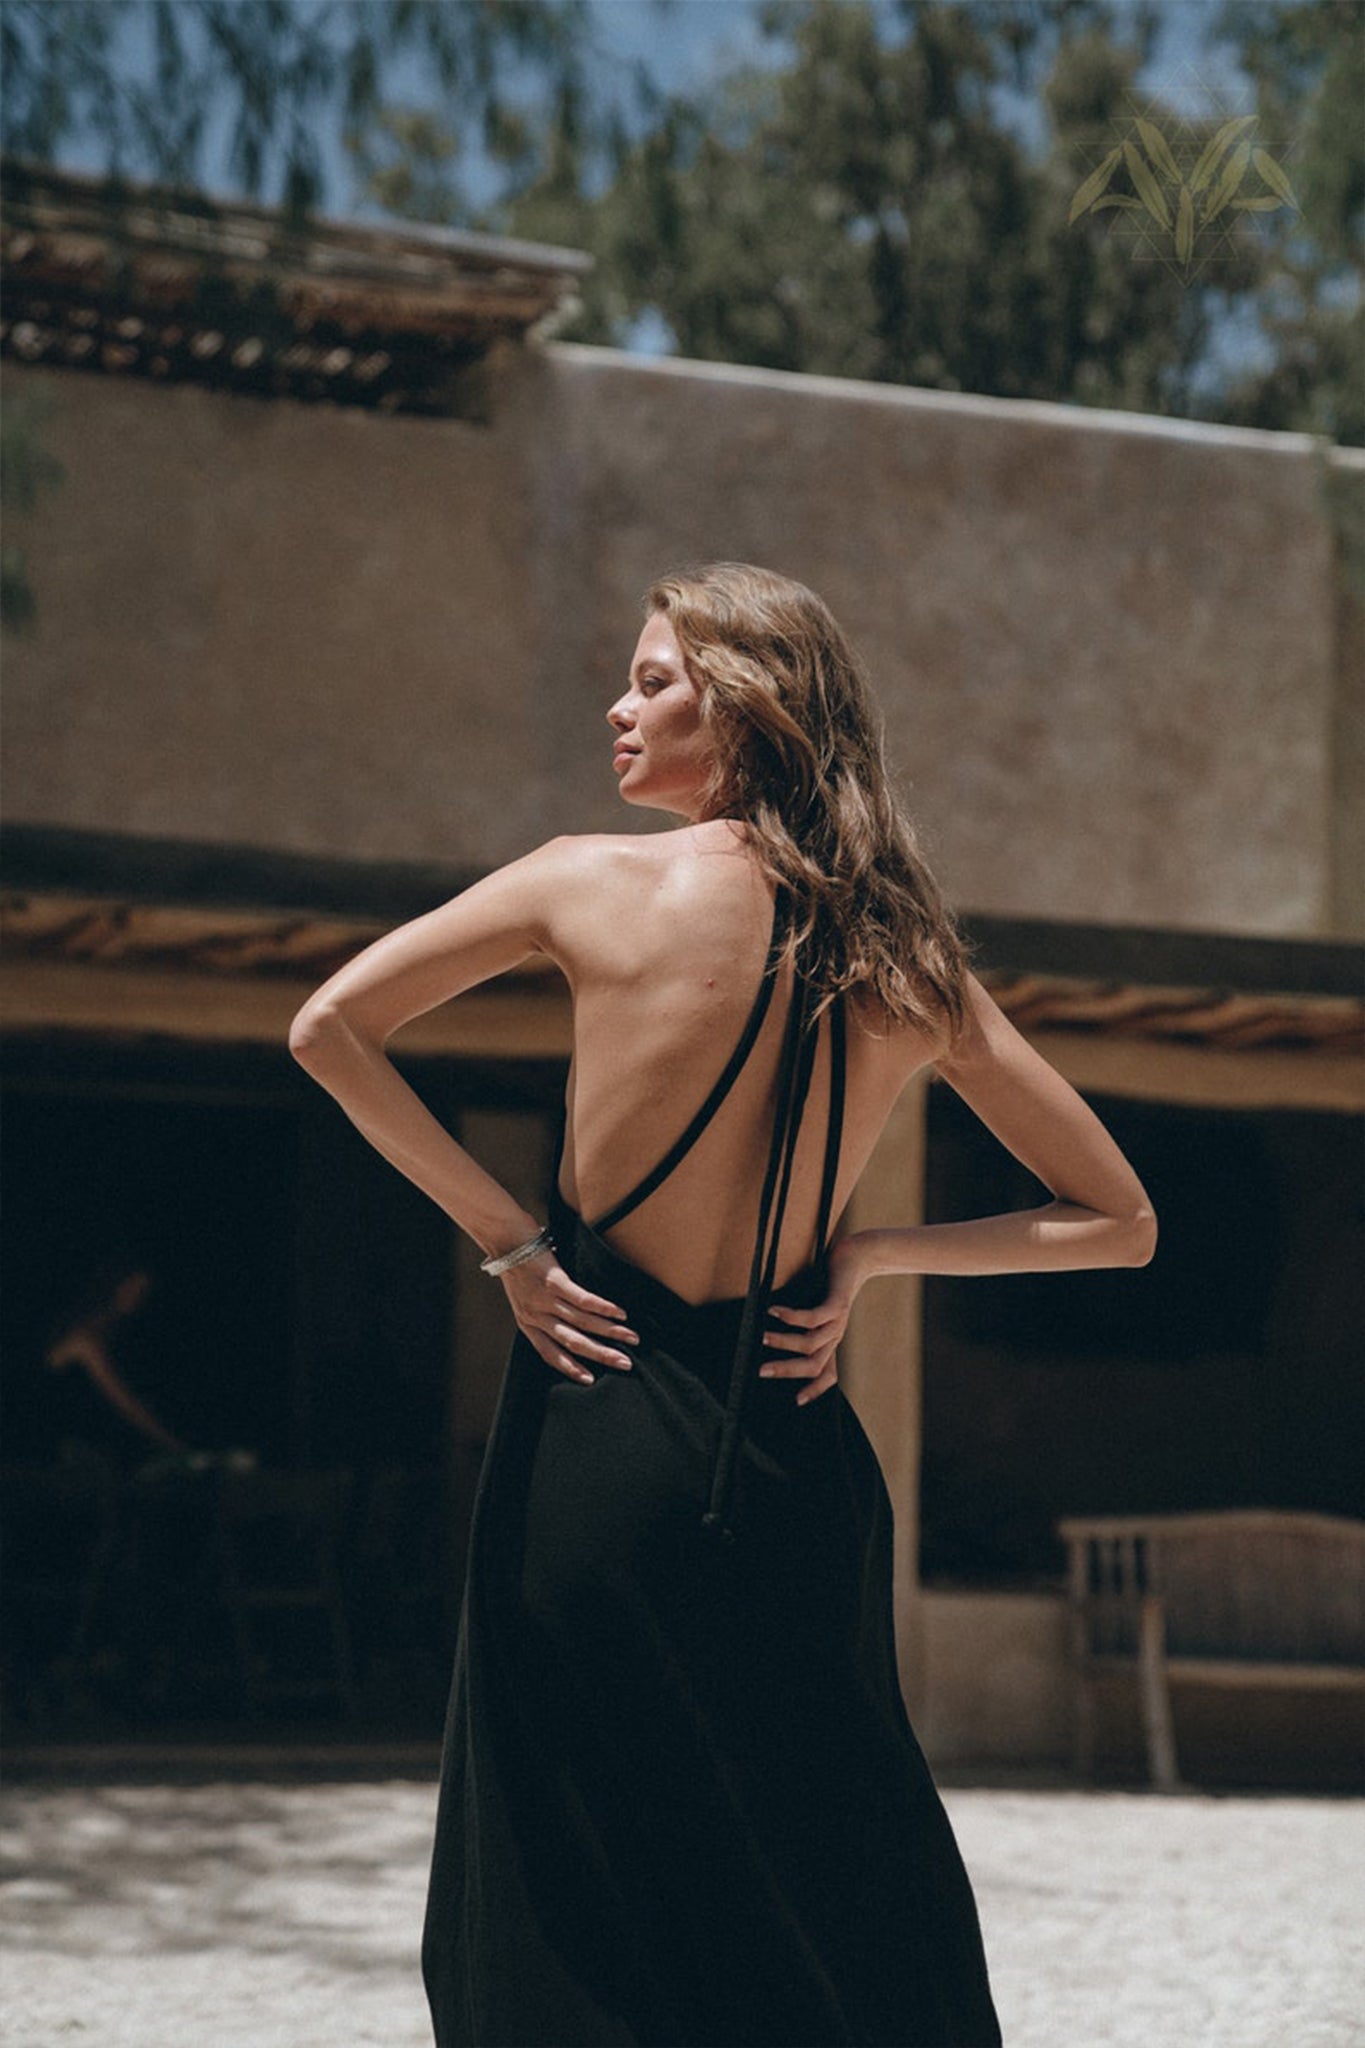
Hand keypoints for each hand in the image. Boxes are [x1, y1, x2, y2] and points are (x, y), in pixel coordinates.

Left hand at [499, 1249, 638, 1383]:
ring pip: (582, 1323)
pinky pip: (583, 1300)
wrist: (503, 1238)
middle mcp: (535, 1316)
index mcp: (527, 1323)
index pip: (550, 1354)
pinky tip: (621, 1314)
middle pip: (572, 1342)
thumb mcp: (524, 1298)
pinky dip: (604, 1308)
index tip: (591, 1380)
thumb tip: (571, 1324)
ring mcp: (544, 1299)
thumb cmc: (518, 1265)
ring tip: (632, 1338)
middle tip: (624, 1364)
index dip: (571, 1368)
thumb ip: (543, 1313)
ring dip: (610, 1332)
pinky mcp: (554, 1281)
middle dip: (601, 1355)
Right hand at [758, 1236, 865, 1405]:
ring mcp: (838, 1322)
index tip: (796, 1401)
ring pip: (810, 1344)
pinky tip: (773, 1310)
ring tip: (761, 1336)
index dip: (815, 1390)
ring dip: (783, 1341)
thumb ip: (799, 1324)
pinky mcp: (838, 1304)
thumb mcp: (814, 1307)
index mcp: (830, 1341)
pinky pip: (813, 1317)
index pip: (828, 1375)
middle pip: (813, 1365)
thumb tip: (766, 1331)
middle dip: (786, 1371)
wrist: (857, 1257)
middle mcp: (835, 1336)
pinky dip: (791, 1316)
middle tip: (761, 1371)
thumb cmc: (829, 1281)